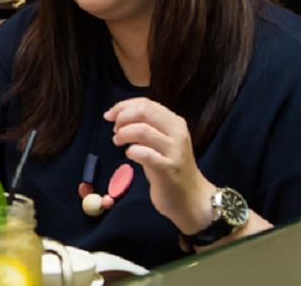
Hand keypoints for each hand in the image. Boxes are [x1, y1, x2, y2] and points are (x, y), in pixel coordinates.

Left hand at [104, 97, 214, 233]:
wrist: (191, 198)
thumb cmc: (170, 166)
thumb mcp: (161, 141)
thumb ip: (146, 125)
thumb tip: (118, 114)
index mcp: (175, 122)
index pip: (146, 103)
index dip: (123, 106)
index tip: (109, 115)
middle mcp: (177, 133)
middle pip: (144, 112)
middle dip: (122, 117)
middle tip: (115, 129)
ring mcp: (174, 151)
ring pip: (142, 130)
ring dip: (123, 134)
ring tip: (118, 142)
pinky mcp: (168, 169)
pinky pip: (143, 153)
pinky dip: (131, 151)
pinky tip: (130, 155)